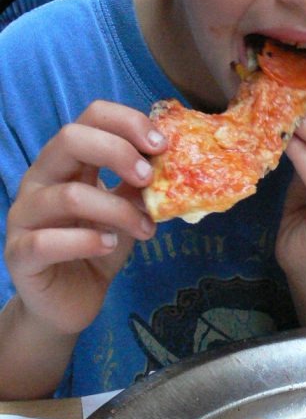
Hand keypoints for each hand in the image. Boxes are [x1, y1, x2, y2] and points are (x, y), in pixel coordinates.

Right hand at [4, 100, 164, 336]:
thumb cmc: (98, 248)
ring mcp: (24, 215)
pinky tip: (110, 246)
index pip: (90, 116)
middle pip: (70, 138)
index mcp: (67, 162)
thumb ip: (139, 185)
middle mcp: (40, 179)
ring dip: (117, 211)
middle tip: (149, 179)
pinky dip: (87, 242)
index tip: (162, 145)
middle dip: (118, 152)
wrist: (69, 301)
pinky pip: (48, 241)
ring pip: (68, 195)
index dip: (127, 122)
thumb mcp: (125, 210)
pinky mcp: (19, 253)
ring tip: (145, 229)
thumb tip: (172, 161)